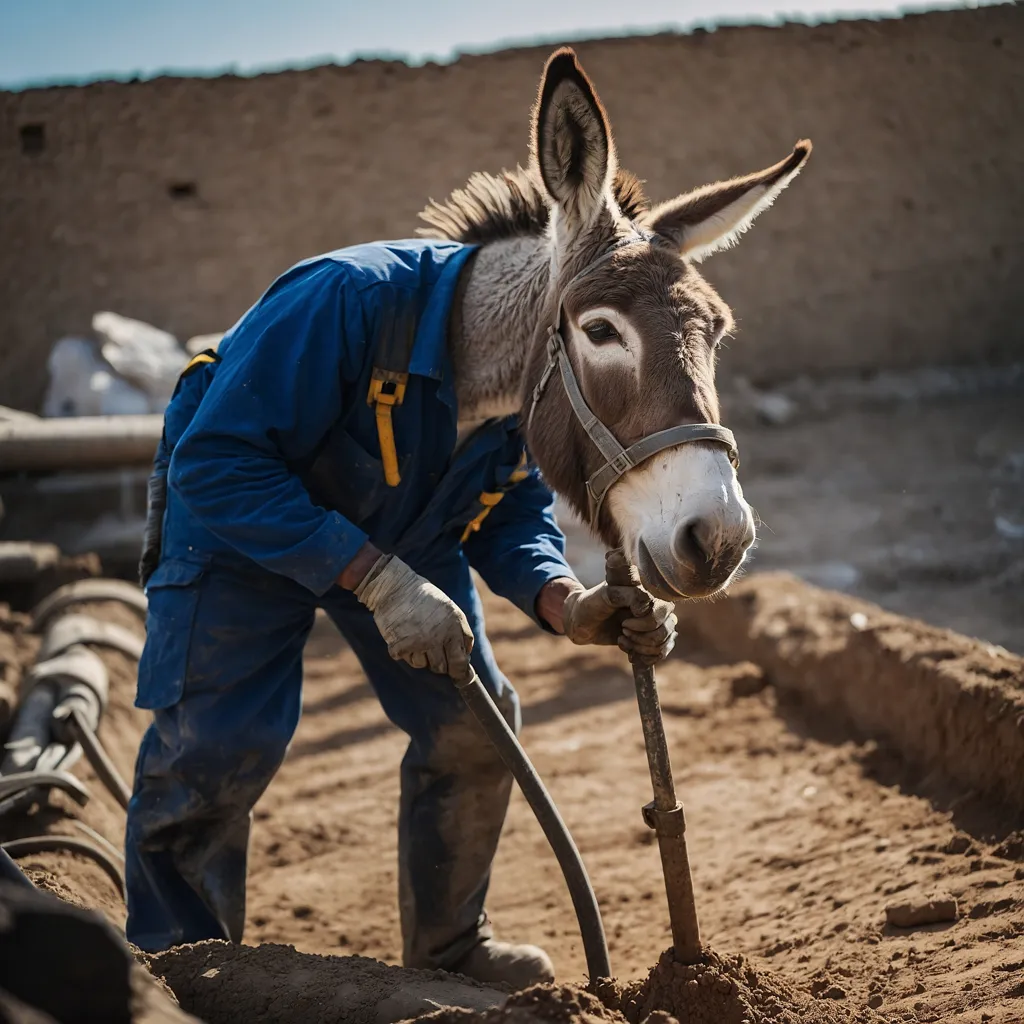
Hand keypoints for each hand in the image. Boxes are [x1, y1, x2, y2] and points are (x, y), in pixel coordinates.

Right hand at [354, 554, 474, 678]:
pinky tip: (405, 636)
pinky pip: (407, 660)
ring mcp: (419, 643)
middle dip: (439, 663)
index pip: (460, 662)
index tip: (458, 675)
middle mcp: (438, 637)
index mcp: (453, 627)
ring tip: (417, 637)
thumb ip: (461, 634)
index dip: (460, 672)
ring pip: (423, 665)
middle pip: (442, 668)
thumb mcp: (451, 610)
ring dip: (421, 656)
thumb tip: (466, 659)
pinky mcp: (400, 646)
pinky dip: (405, 652)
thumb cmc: (425, 598)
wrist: (395, 587)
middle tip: (433, 650)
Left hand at [562, 552, 676, 663]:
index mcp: (647, 589)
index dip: (645, 623)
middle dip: (643, 637)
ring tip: (623, 640)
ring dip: (643, 648)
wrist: (580, 622)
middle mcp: (655, 603)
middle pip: (668, 628)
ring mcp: (654, 620)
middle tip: (623, 632)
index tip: (623, 623)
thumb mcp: (605, 595)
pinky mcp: (650, 636)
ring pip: (666, 641)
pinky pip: (662, 651)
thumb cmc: (591, 604)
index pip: (663, 609)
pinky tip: (629, 652)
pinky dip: (646, 657)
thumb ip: (628, 595)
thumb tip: (648, 607)